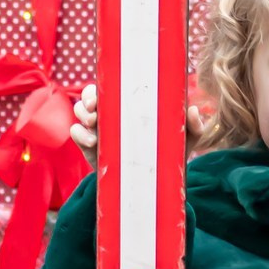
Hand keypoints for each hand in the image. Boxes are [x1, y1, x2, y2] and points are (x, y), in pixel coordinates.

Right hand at [68, 81, 205, 165]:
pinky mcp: (90, 147)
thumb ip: (194, 126)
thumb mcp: (184, 140)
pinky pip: (75, 133)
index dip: (103, 85)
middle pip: (89, 96)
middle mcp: (111, 114)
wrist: (156, 182)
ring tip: (94, 124)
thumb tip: (193, 110)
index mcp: (130, 105)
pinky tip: (93, 142)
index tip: (103, 94)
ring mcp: (98, 129)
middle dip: (87, 99)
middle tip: (94, 110)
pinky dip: (79, 134)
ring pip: (79, 112)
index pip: (110, 87)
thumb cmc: (170, 153)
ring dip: (82, 115)